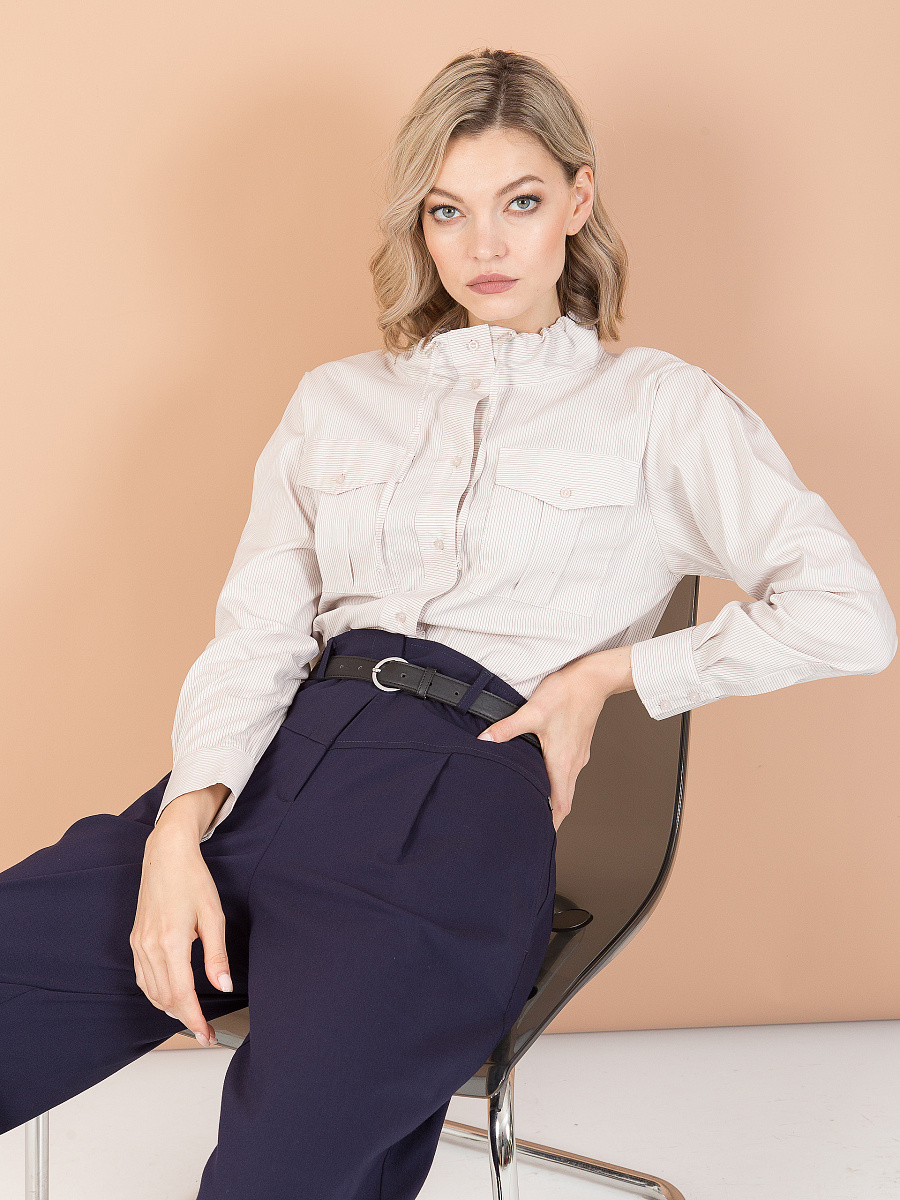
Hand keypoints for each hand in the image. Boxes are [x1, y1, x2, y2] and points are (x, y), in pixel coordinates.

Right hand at [130, 788, 232, 1046]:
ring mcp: (139, 944)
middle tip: (205, 1032)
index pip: (181, 995)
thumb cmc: (193, 880)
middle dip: (185, 1019)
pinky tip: (170, 995)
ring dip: (170, 1008)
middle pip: (165, 998)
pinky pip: (143, 977)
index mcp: (171, 942)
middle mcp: (150, 946)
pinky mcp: (135, 939)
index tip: (207, 1036)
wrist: (166, 855)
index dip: (195, 1020)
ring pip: (151, 991)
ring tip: (191, 1017)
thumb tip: (223, 985)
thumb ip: (217, 955)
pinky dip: (156, 993)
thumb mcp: (214, 916)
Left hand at [476, 646, 633, 830]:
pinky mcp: (579, 744)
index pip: (561, 805)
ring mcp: (578, 754)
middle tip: (533, 824)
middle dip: (550, 815)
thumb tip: (484, 740)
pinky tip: (544, 771)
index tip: (541, 837)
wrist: (593, 679)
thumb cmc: (567, 694)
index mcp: (562, 763)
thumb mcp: (532, 711)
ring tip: (536, 802)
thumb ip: (506, 729)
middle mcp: (573, 763)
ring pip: (567, 784)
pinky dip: (558, 779)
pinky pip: (569, 770)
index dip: (552, 824)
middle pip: (564, 799)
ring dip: (554, 796)